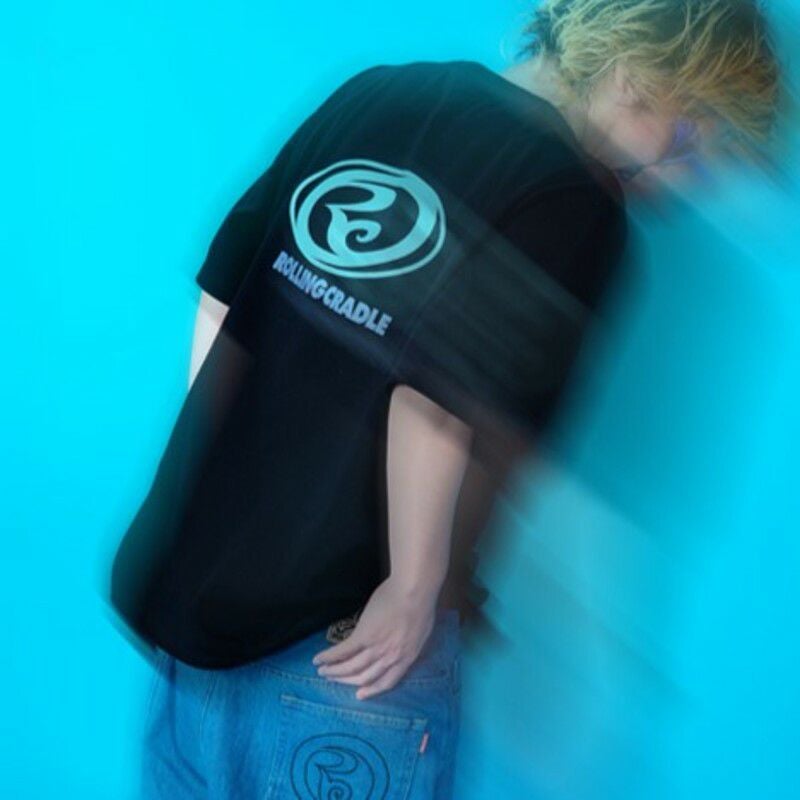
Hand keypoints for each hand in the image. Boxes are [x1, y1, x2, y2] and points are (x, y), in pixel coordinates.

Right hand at [311, 576, 437, 699]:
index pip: (387, 682)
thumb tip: (401, 643)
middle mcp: (390, 658)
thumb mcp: (421, 630)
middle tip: (333, 680)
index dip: (372, 691)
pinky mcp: (363, 635)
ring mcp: (376, 648)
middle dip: (346, 681)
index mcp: (406, 658)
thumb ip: (410, 642)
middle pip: (365, 677)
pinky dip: (329, 657)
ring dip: (334, 672)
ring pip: (351, 668)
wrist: (415, 589)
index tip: (360, 695)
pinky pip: (343, 651)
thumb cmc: (422, 603)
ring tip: (323, 672)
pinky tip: (319, 659)